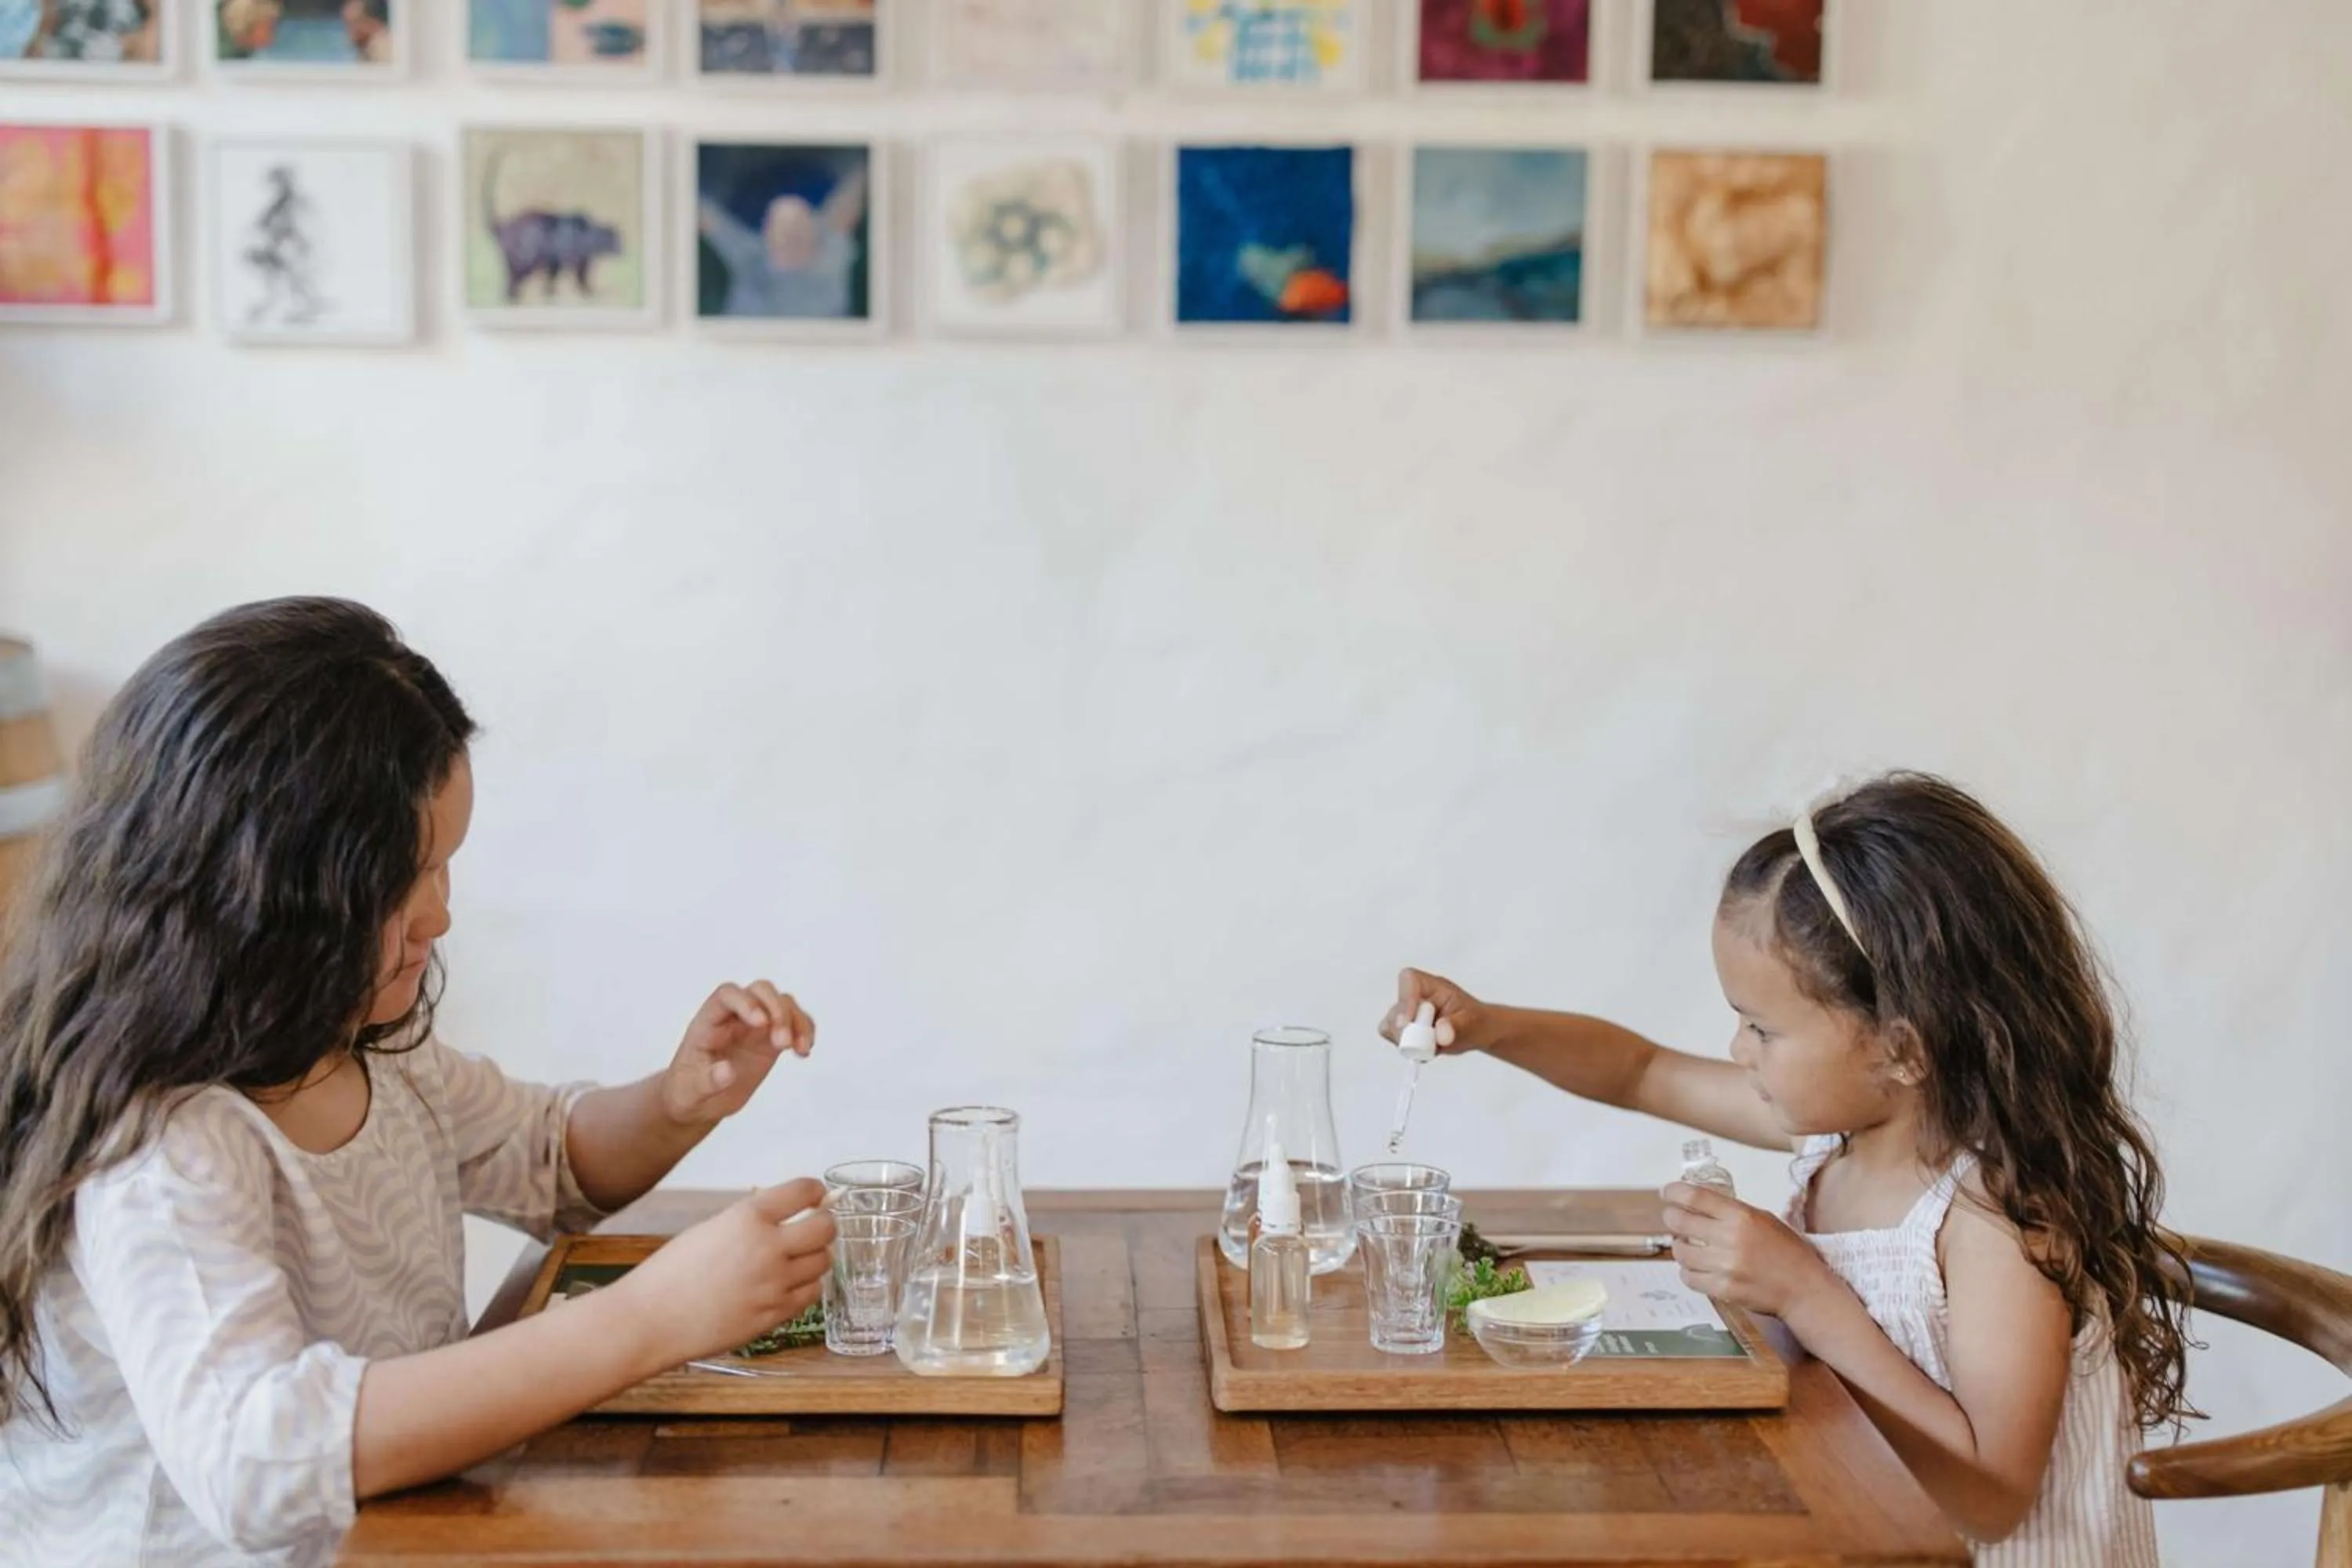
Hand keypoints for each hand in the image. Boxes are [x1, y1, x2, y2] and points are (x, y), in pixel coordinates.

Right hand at [607, 1181, 836, 1364]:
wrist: (651, 1319)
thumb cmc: (670, 1273)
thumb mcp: (710, 1229)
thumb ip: (749, 1222)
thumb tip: (783, 1216)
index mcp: (748, 1216)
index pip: (804, 1190)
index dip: (814, 1191)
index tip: (814, 1196)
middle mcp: (768, 1247)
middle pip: (826, 1228)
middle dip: (823, 1225)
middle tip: (811, 1230)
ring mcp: (775, 1283)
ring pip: (823, 1263)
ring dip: (814, 1258)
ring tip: (796, 1261)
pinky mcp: (775, 1314)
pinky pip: (811, 1294)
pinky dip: (806, 1287)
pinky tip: (788, 1286)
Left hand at [659, 981, 813, 1127]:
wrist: (700, 1102)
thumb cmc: (688, 1090)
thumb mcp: (690, 1091)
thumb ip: (707, 1080)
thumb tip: (727, 1071)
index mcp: (709, 1021)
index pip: (727, 995)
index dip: (746, 1002)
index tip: (761, 1023)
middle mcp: (734, 1017)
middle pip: (761, 991)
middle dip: (777, 1009)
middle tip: (782, 1042)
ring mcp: (755, 1026)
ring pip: (782, 1003)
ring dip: (795, 1021)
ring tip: (798, 1048)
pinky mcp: (770, 1039)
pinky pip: (794, 1023)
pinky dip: (804, 1031)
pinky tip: (803, 1050)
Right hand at [1379, 968, 1491, 1054]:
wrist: (1477, 1031)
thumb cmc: (1476, 1020)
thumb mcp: (1472, 1023)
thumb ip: (1456, 1027)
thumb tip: (1440, 1033)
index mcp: (1432, 986)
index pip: (1409, 980)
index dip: (1405, 999)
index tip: (1408, 1022)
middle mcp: (1416, 997)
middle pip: (1395, 1007)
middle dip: (1405, 1029)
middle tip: (1424, 1043)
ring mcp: (1409, 1013)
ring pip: (1390, 1025)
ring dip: (1406, 1041)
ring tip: (1432, 1047)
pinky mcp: (1406, 1029)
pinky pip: (1394, 1038)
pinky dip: (1407, 1048)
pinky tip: (1427, 1051)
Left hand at [1661, 1182, 1841, 1320]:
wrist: (1804, 1290)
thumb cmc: (1788, 1252)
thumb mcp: (1764, 1219)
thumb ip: (1732, 1212)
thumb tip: (1700, 1203)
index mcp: (1741, 1216)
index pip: (1694, 1197)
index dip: (1674, 1192)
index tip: (1667, 1193)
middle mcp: (1729, 1238)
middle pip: (1679, 1221)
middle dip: (1671, 1218)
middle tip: (1673, 1219)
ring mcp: (1725, 1266)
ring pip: (1680, 1252)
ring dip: (1680, 1248)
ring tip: (1688, 1247)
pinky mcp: (1723, 1289)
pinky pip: (1689, 1278)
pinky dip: (1688, 1272)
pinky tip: (1696, 1269)